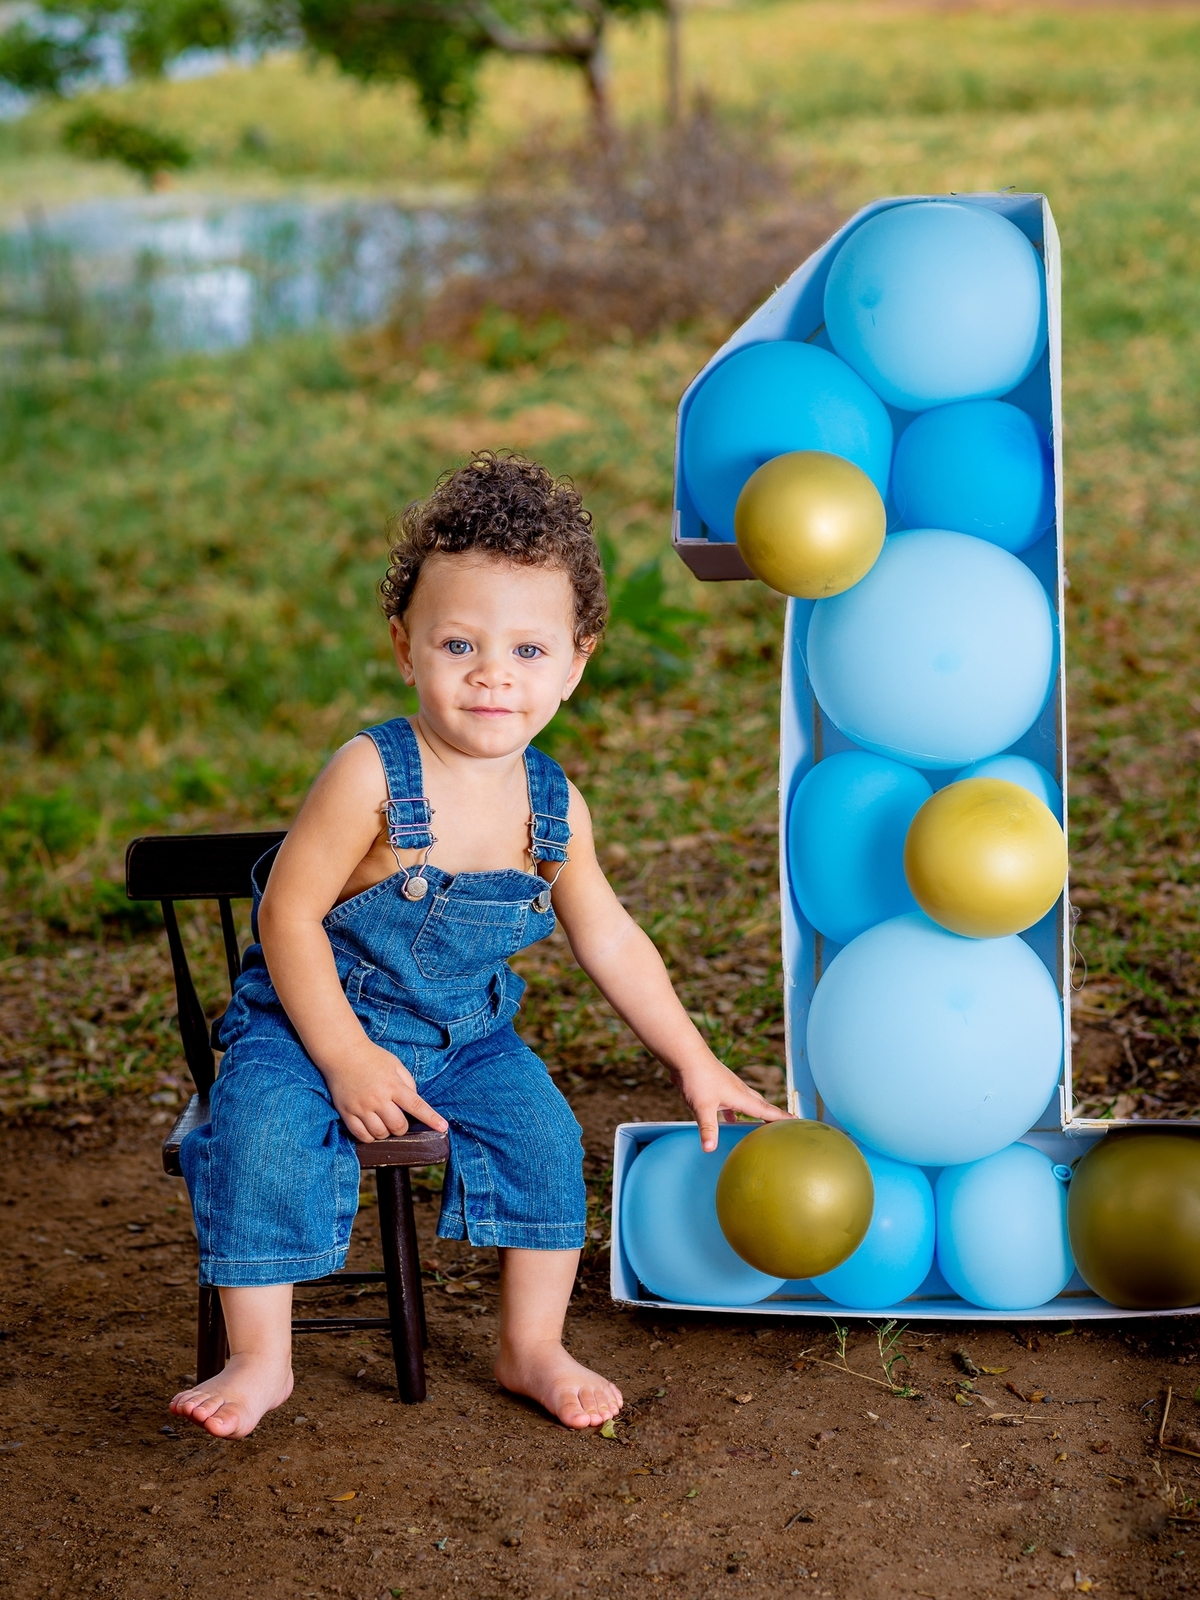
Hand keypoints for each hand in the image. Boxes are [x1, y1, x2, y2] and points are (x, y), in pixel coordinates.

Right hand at [324, 1043, 448, 1143]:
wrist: (343, 1053)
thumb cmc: (372, 1058)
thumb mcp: (396, 1065)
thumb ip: (408, 1083)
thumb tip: (414, 1104)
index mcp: (393, 1085)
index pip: (417, 1105)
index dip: (431, 1119)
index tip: (443, 1128)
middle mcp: (378, 1098)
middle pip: (398, 1127)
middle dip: (402, 1128)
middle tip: (398, 1120)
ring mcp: (361, 1107)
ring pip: (380, 1134)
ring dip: (386, 1133)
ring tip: (383, 1122)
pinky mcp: (347, 1112)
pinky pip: (361, 1135)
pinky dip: (369, 1137)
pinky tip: (371, 1128)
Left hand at [674, 1056, 792, 1152]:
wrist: (686, 1054)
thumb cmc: (697, 1078)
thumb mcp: (703, 1107)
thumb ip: (708, 1128)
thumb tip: (710, 1149)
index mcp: (740, 1096)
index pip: (766, 1109)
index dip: (781, 1117)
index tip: (797, 1121)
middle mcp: (738, 1090)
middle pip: (760, 1104)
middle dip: (772, 1114)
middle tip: (784, 1123)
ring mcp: (728, 1086)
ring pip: (746, 1101)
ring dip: (753, 1112)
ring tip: (759, 1123)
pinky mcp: (717, 1085)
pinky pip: (731, 1100)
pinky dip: (734, 1110)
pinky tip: (728, 1118)